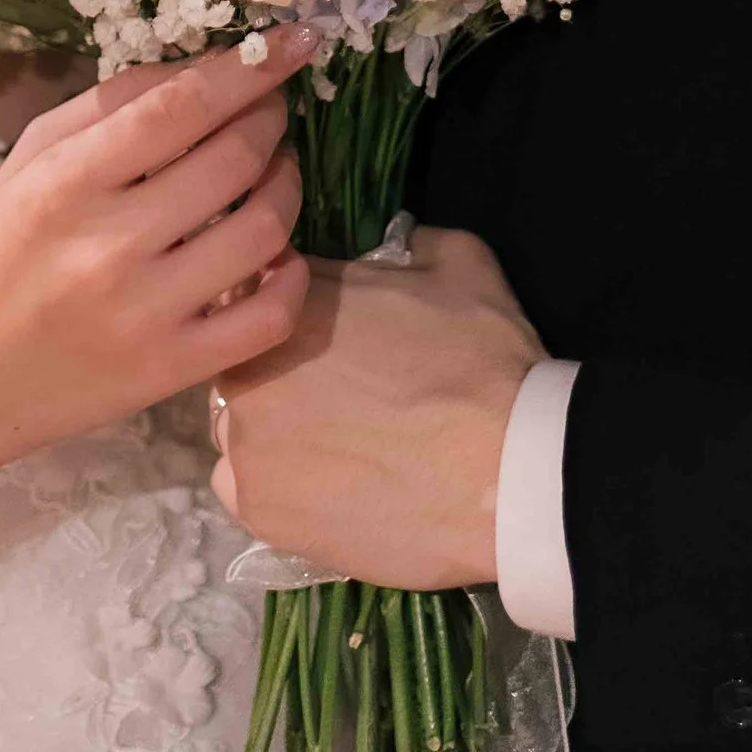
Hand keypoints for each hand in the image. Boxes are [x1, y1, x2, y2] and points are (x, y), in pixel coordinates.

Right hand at [0, 35, 311, 481]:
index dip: (249, 67)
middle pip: (234, 158)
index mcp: (64, 182)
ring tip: (275, 173)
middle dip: (271, 118)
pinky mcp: (174, 371)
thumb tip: (202, 64)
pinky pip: (270, 317)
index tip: (295, 40)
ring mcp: (147, 313)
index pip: (180, 106)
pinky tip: (280, 254)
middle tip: (272, 110)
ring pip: (264, 230)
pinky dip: (293, 275)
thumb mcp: (29, 161)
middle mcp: (108, 246)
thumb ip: (109, 104)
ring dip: (288, 185)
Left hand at [212, 225, 541, 588]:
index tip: (332, 339)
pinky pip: (245, 490)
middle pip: (245, 364)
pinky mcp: (260, 509)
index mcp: (290, 301)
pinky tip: (324, 490)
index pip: (265, 295)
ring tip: (336, 450)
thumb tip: (399, 242)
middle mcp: (251, 366)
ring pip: (241, 430)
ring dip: (273, 433)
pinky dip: (276, 489)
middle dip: (279, 373)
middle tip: (336, 397)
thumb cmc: (484, 364)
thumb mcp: (461, 263)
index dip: (299, 316)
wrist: (510, 473)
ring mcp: (247, 443)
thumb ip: (413, 243)